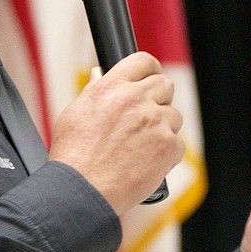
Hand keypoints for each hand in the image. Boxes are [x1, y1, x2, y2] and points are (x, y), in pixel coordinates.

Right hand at [47, 52, 183, 214]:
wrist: (83, 189)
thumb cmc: (73, 156)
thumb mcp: (74, 113)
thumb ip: (93, 91)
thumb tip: (100, 76)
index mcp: (111, 87)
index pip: (143, 61)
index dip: (149, 69)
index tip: (151, 77)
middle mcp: (135, 100)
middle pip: (165, 84)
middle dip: (158, 98)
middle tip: (145, 117)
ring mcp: (155, 122)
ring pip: (174, 116)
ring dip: (162, 128)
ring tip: (140, 146)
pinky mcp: (168, 147)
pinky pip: (177, 143)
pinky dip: (165, 154)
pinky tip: (145, 162)